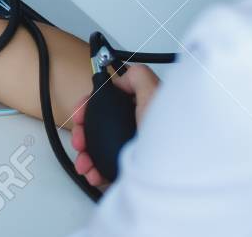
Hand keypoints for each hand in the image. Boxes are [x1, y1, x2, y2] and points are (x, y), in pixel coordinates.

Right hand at [68, 64, 159, 190]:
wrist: (172, 175)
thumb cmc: (171, 137)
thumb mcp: (154, 95)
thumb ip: (138, 77)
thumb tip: (122, 78)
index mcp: (142, 111)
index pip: (109, 104)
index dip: (89, 107)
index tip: (80, 114)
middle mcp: (137, 130)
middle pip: (99, 127)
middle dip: (83, 133)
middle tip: (79, 141)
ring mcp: (132, 151)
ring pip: (98, 148)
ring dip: (85, 154)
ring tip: (84, 162)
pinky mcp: (129, 172)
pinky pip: (104, 170)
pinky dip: (93, 171)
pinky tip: (92, 172)